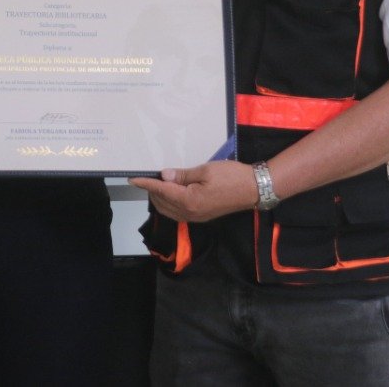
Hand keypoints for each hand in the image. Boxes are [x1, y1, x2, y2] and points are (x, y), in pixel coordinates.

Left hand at [129, 160, 257, 222]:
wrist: (254, 189)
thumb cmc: (232, 176)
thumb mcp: (206, 170)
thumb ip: (183, 175)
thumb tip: (164, 176)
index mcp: (189, 200)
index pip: (161, 191)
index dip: (146, 184)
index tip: (133, 178)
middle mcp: (190, 213)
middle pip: (162, 203)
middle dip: (152, 191)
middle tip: (147, 177)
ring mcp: (196, 217)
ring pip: (169, 210)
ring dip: (160, 198)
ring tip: (156, 184)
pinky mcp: (202, 216)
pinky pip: (178, 212)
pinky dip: (169, 203)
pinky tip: (171, 193)